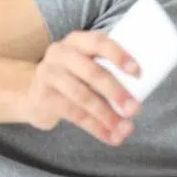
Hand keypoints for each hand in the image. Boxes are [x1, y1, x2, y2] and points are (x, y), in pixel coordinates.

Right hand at [26, 31, 140, 145]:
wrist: (34, 93)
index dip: (119, 55)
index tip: (137, 72)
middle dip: (116, 92)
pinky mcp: (43, 97)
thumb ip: (107, 70)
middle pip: (92, 72)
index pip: (99, 42)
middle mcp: (60, 52)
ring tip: (124, 128)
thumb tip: (141, 93)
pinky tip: (109, 136)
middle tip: (134, 109)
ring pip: (82, 96)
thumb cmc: (73, 77)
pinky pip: (72, 113)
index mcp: (77, 40)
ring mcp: (48, 73)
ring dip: (107, 115)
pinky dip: (94, 127)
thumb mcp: (86, 65)